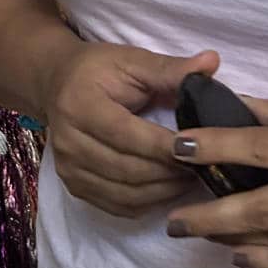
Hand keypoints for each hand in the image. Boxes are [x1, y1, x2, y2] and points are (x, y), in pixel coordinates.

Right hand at [33, 42, 219, 218]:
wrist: (56, 84)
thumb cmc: (99, 70)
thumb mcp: (133, 61)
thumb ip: (171, 69)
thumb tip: (212, 62)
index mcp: (80, 105)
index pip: (126, 134)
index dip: (163, 145)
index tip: (198, 147)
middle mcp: (68, 141)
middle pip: (127, 168)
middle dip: (170, 172)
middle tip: (203, 165)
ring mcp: (68, 168)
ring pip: (125, 193)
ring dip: (163, 191)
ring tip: (191, 177)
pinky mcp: (73, 186)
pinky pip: (117, 206)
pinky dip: (147, 202)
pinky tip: (168, 188)